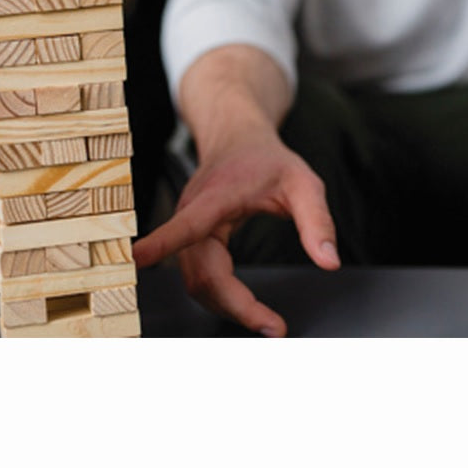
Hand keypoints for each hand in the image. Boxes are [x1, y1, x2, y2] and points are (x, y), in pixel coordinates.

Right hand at [133, 127, 339, 336]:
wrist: (237, 141)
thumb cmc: (267, 160)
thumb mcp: (303, 183)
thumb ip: (317, 221)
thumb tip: (329, 262)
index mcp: (216, 196)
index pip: (188, 223)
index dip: (163, 241)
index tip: (139, 258)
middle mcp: (193, 212)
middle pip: (200, 272)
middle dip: (234, 305)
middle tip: (273, 326)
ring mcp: (187, 226)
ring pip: (196, 281)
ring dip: (227, 306)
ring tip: (265, 320)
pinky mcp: (190, 239)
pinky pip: (198, 277)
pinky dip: (220, 296)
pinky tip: (244, 304)